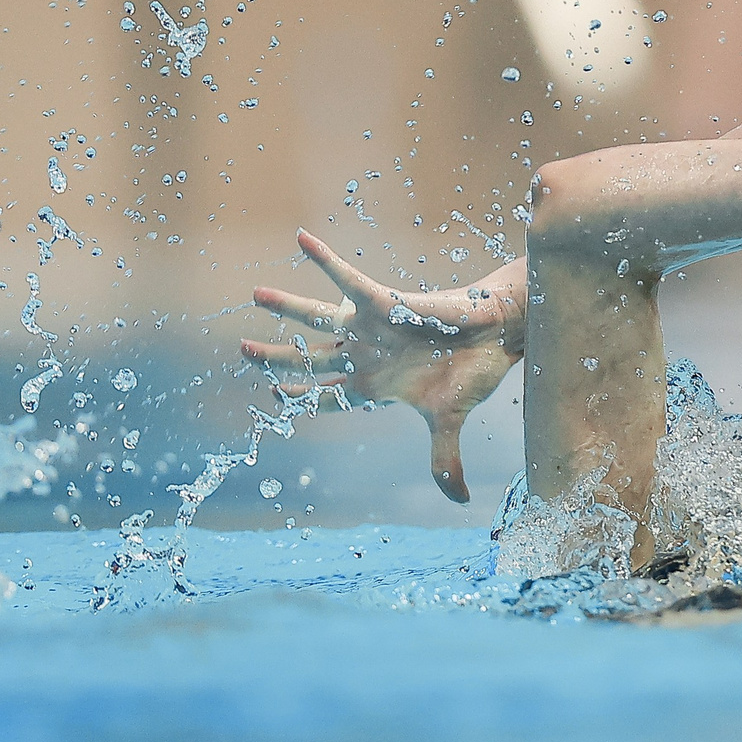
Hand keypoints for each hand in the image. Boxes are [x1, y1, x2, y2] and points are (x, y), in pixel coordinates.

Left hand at [240, 230, 521, 502]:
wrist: (498, 336)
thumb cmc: (473, 372)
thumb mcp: (450, 421)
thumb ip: (444, 459)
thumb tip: (458, 502)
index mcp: (375, 386)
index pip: (328, 396)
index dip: (302, 399)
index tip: (277, 399)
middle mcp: (366, 355)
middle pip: (310, 358)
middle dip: (277, 357)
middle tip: (244, 352)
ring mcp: (372, 328)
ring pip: (318, 317)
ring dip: (287, 307)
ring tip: (254, 295)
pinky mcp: (385, 302)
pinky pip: (347, 279)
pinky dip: (324, 260)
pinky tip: (301, 239)